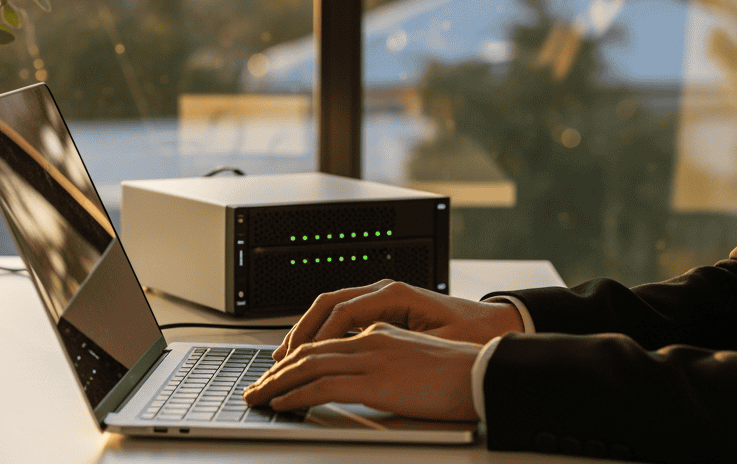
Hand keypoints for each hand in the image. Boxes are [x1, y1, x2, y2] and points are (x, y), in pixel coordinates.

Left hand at [242, 322, 481, 420]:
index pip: (325, 342)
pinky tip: (282, 403)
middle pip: (309, 351)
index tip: (276, 374)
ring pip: (309, 366)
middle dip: (277, 371)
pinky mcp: (375, 380)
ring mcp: (371, 358)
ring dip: (278, 383)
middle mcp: (370, 339)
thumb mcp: (413, 360)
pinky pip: (324, 385)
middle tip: (255, 387)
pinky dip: (297, 394)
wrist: (480, 374)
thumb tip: (366, 377)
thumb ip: (386, 361)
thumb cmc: (456, 373)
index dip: (295, 358)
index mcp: (379, 332)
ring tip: (258, 397)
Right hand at [272, 279, 524, 360]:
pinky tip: (313, 351)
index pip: (341, 313)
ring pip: (332, 309)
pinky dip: (324, 332)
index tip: (297, 362)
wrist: (496, 327)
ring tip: (286, 357)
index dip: (315, 339)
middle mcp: (384, 290)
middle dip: (300, 333)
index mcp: (394, 294)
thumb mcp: (436, 345)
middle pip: (328, 305)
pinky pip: (344, 317)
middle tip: (279, 360)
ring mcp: (383, 298)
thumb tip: (366, 355)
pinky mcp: (385, 309)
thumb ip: (402, 347)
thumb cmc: (472, 334)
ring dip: (307, 332)